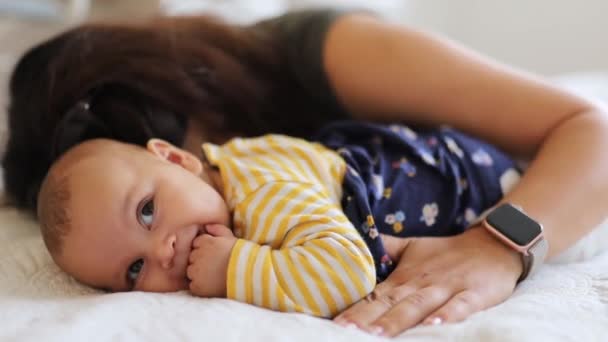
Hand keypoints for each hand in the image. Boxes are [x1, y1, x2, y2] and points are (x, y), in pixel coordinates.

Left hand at [187, 224, 236, 297]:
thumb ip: (218, 229)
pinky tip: (212, 285)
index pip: (196, 243)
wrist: (248, 276)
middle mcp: (198, 256)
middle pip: (192, 257)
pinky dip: (200, 286)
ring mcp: (196, 272)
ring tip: (214, 276)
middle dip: (200, 260)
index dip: (205, 248)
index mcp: (205, 242)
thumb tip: (206, 226)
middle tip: (215, 265)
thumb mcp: (231, 238)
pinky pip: (193, 286)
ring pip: (191, 271)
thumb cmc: (241, 256)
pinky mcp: (197, 287)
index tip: (215, 254)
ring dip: (198, 273)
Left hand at [334, 227, 522, 336]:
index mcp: (404, 277)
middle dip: (367, 319)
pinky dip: (447, 316)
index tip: (336, 322)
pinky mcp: (473, 294)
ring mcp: (446, 288)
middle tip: (346, 332)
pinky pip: (459, 306)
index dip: (355, 309)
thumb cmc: (447, 253)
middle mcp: (420, 283)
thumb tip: (354, 246)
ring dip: (397, 320)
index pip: (375, 295)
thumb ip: (385, 249)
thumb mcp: (411, 247)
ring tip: (377, 334)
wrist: (493, 244)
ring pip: (418, 306)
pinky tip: (434, 325)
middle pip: (390, 303)